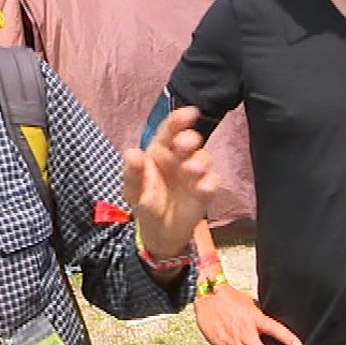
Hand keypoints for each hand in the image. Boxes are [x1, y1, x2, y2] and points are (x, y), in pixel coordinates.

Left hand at [124, 105, 217, 259]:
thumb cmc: (145, 202)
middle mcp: (179, 157)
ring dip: (199, 162)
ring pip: (203, 159)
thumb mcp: (133, 190)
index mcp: (160, 150)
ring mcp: (194, 173)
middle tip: (182, 145)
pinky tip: (203, 188)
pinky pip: (213, 182)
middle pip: (189, 141)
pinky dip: (210, 183)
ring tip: (190, 170)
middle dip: (189, 139)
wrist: (159, 232)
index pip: (169, 130)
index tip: (189, 113)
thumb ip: (132, 173)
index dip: (178, 120)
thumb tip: (132, 153)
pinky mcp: (205, 190)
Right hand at [195, 284, 302, 344]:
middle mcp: (244, 332)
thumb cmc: (229, 298)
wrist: (208, 294)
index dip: (287, 338)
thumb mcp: (250, 303)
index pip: (275, 329)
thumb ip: (261, 317)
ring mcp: (231, 340)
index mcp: (255, 319)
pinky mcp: (219, 344)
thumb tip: (272, 327)